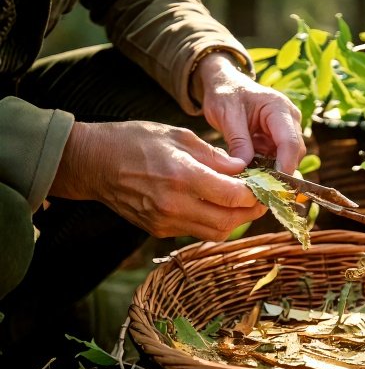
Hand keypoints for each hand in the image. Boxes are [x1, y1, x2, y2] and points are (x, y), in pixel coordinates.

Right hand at [49, 121, 266, 239]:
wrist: (94, 163)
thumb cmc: (134, 141)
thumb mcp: (178, 136)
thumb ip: (213, 156)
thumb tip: (241, 170)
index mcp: (182, 176)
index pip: (232, 195)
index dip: (255, 194)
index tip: (266, 187)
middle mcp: (175, 204)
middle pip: (229, 221)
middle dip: (251, 212)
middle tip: (261, 199)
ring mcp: (165, 221)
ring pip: (215, 232)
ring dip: (234, 221)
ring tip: (242, 204)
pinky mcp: (158, 230)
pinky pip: (196, 231)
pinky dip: (212, 222)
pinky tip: (216, 206)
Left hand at [192, 52, 305, 173]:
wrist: (226, 85)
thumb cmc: (226, 94)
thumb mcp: (227, 115)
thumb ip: (238, 141)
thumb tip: (244, 167)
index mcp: (278, 108)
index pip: (290, 142)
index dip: (285, 165)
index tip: (272, 185)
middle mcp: (289, 118)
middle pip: (294, 152)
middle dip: (279, 172)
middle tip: (258, 188)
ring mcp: (287, 129)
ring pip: (288, 158)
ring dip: (271, 171)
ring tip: (251, 178)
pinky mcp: (279, 139)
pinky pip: (278, 158)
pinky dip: (266, 167)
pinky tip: (251, 171)